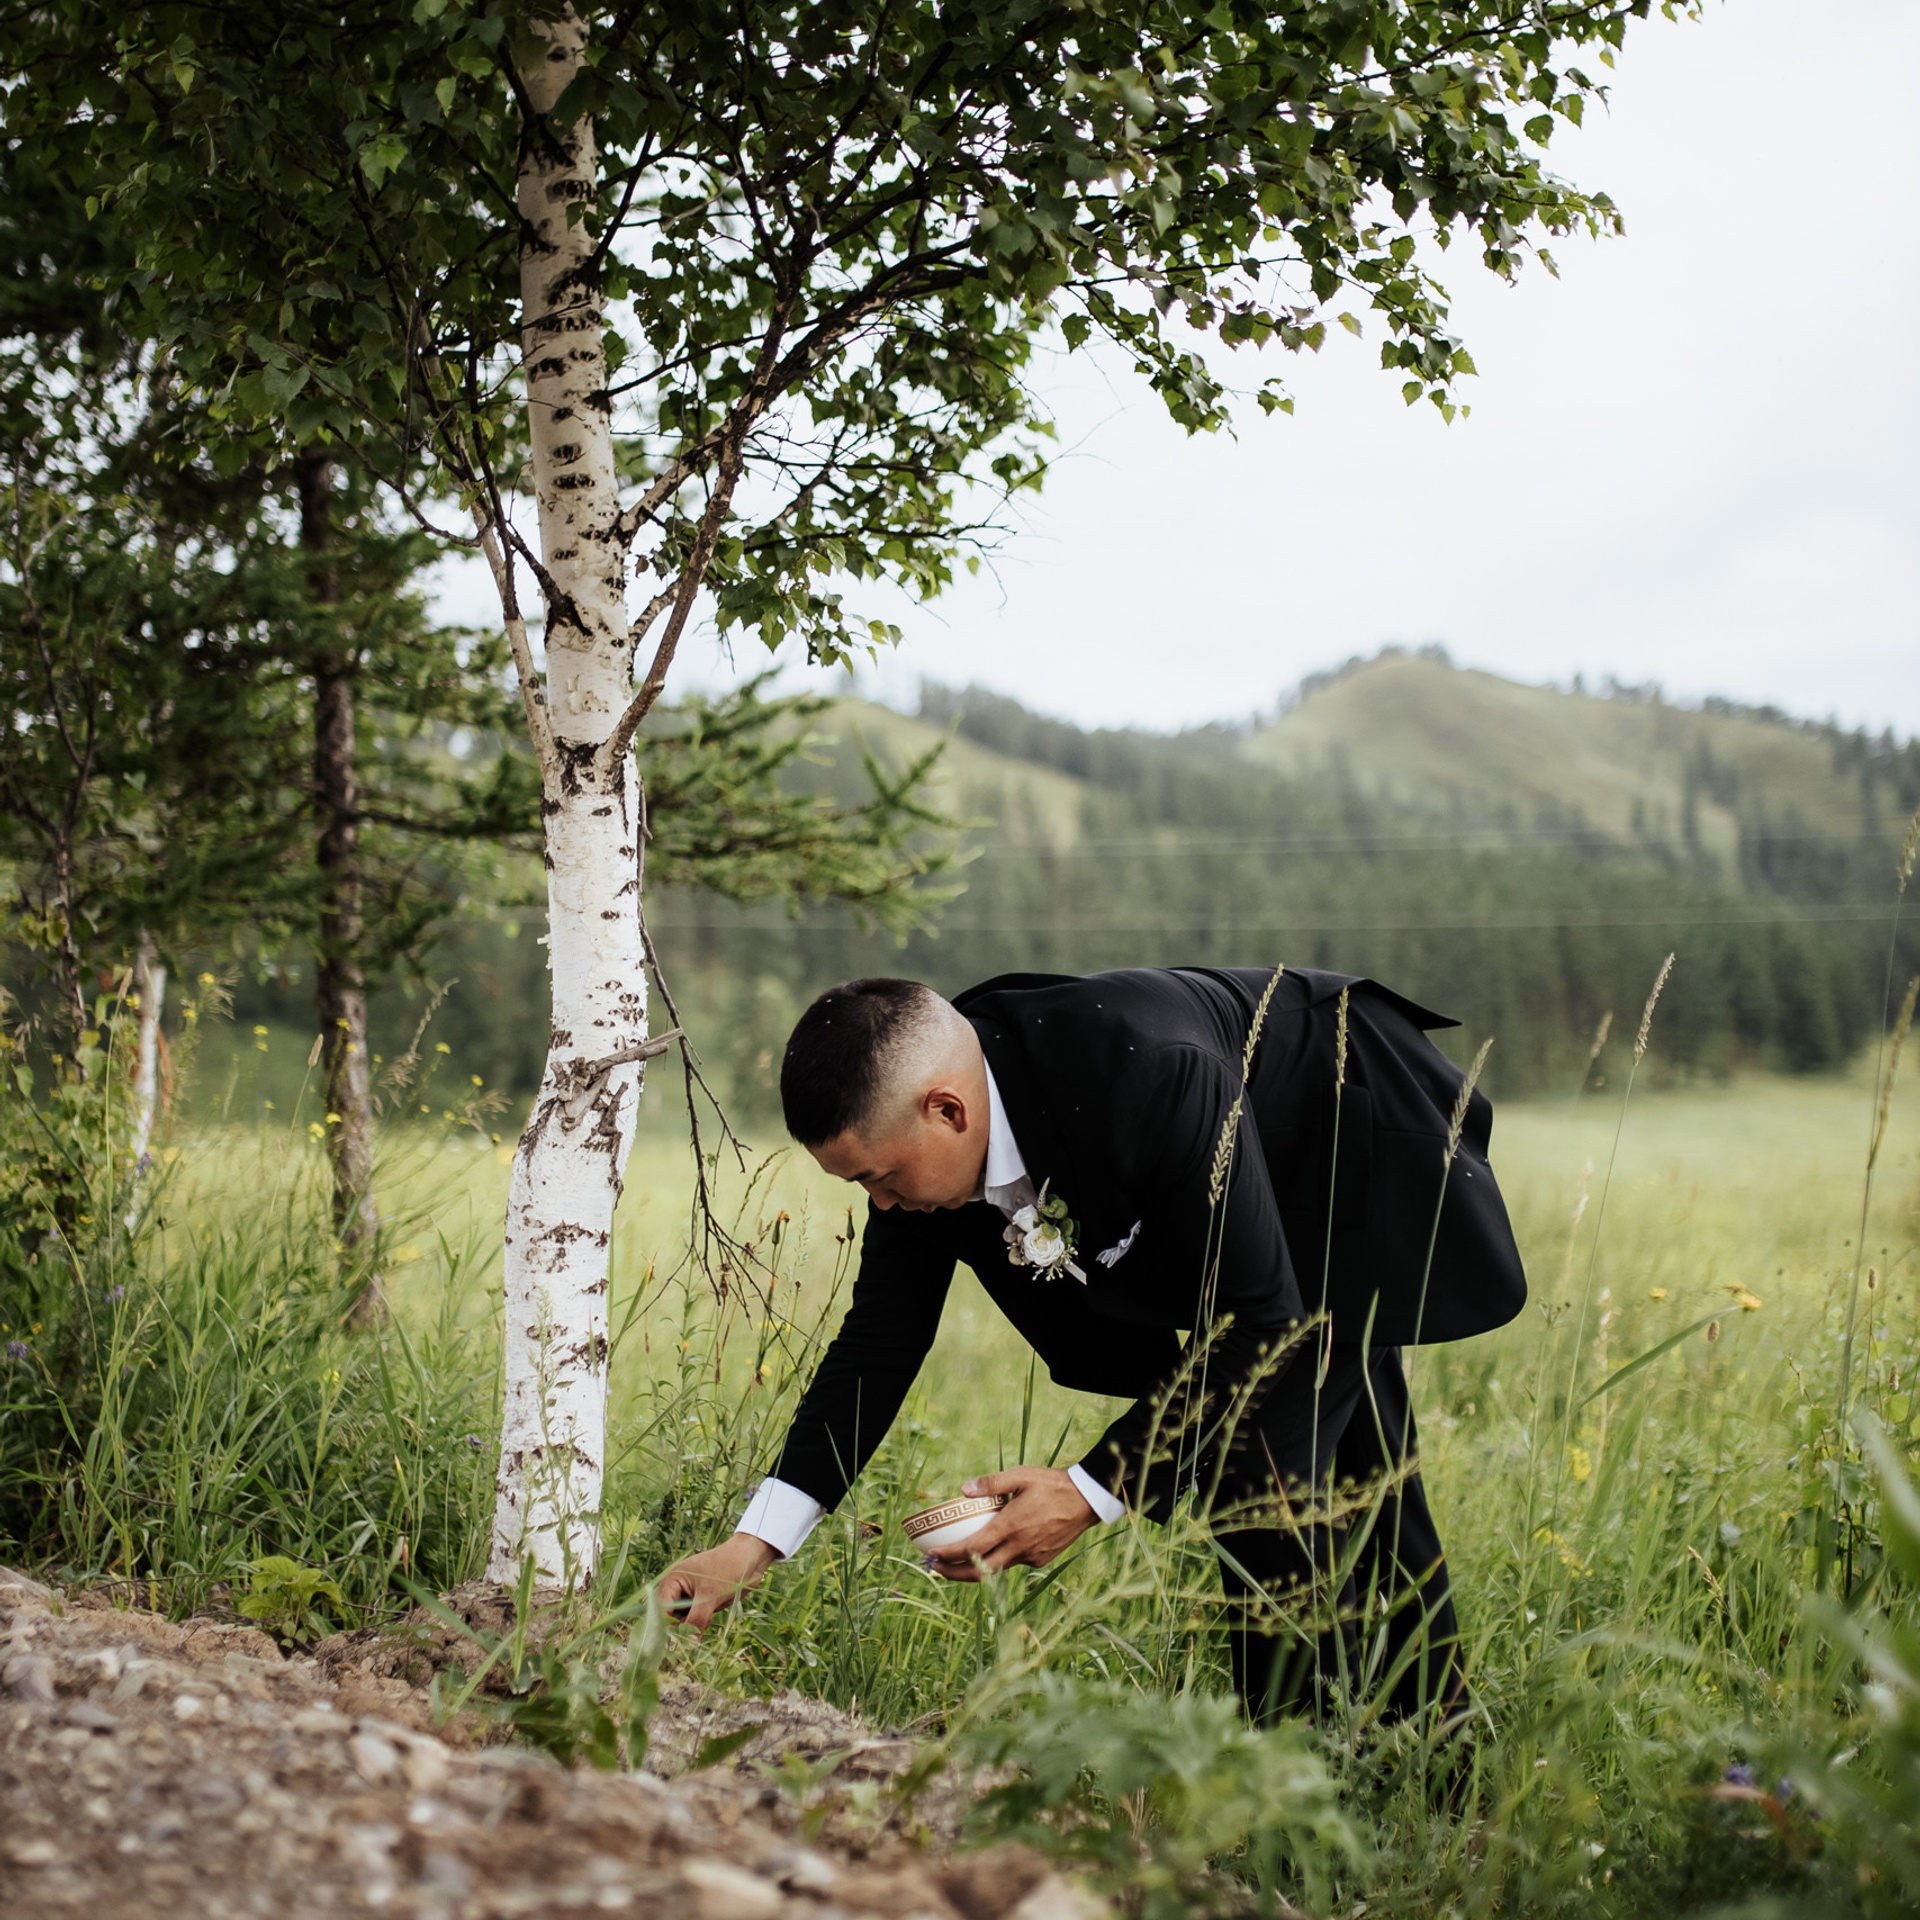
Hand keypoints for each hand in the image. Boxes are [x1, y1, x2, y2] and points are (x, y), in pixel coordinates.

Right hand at [658, 1532, 777, 1631]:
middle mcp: (677, 1588)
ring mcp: (689, 1595)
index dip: (667, 1627)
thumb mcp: (710, 1596)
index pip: (661, 1610)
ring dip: (694, 1625)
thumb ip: (697, 1620)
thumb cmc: (727, 1569)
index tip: (678, 1641)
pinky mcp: (701, 1601)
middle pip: (671, 1618)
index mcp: (673, 1580)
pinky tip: (712, 1613)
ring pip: (684, 1621)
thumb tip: (688, 1644)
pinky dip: (702, 1621)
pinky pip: (696, 1619)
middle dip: (683, 1626)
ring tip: (709, 1613)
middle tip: (698, 1627)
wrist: (750, 1557)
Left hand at [925, 1466, 1097, 1581]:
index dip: (949, 1555)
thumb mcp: (1021, 1476)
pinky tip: (993, 1549)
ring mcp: (1031, 1556)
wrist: (1087, 1500)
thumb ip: (991, 1484)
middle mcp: (1019, 1547)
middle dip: (954, 1573)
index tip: (932, 1555)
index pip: (972, 1549)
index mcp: (1011, 1527)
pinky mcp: (1041, 1560)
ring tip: (957, 1560)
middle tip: (935, 1567)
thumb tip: (963, 1489)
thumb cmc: (1052, 1484)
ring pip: (997, 1569)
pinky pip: (1014, 1563)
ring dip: (975, 1568)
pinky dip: (999, 1560)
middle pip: (980, 1571)